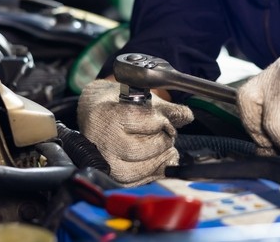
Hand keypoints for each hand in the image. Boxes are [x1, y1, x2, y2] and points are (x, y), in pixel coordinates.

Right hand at [77, 80, 193, 185]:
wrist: (92, 117)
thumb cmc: (117, 105)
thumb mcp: (140, 98)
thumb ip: (165, 108)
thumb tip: (187, 116)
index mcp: (105, 116)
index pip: (143, 122)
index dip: (161, 122)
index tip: (163, 120)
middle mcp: (102, 142)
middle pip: (143, 148)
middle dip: (162, 141)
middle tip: (165, 135)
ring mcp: (106, 164)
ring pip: (143, 168)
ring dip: (161, 158)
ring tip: (163, 148)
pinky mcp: (113, 179)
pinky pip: (141, 181)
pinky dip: (156, 172)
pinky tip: (159, 161)